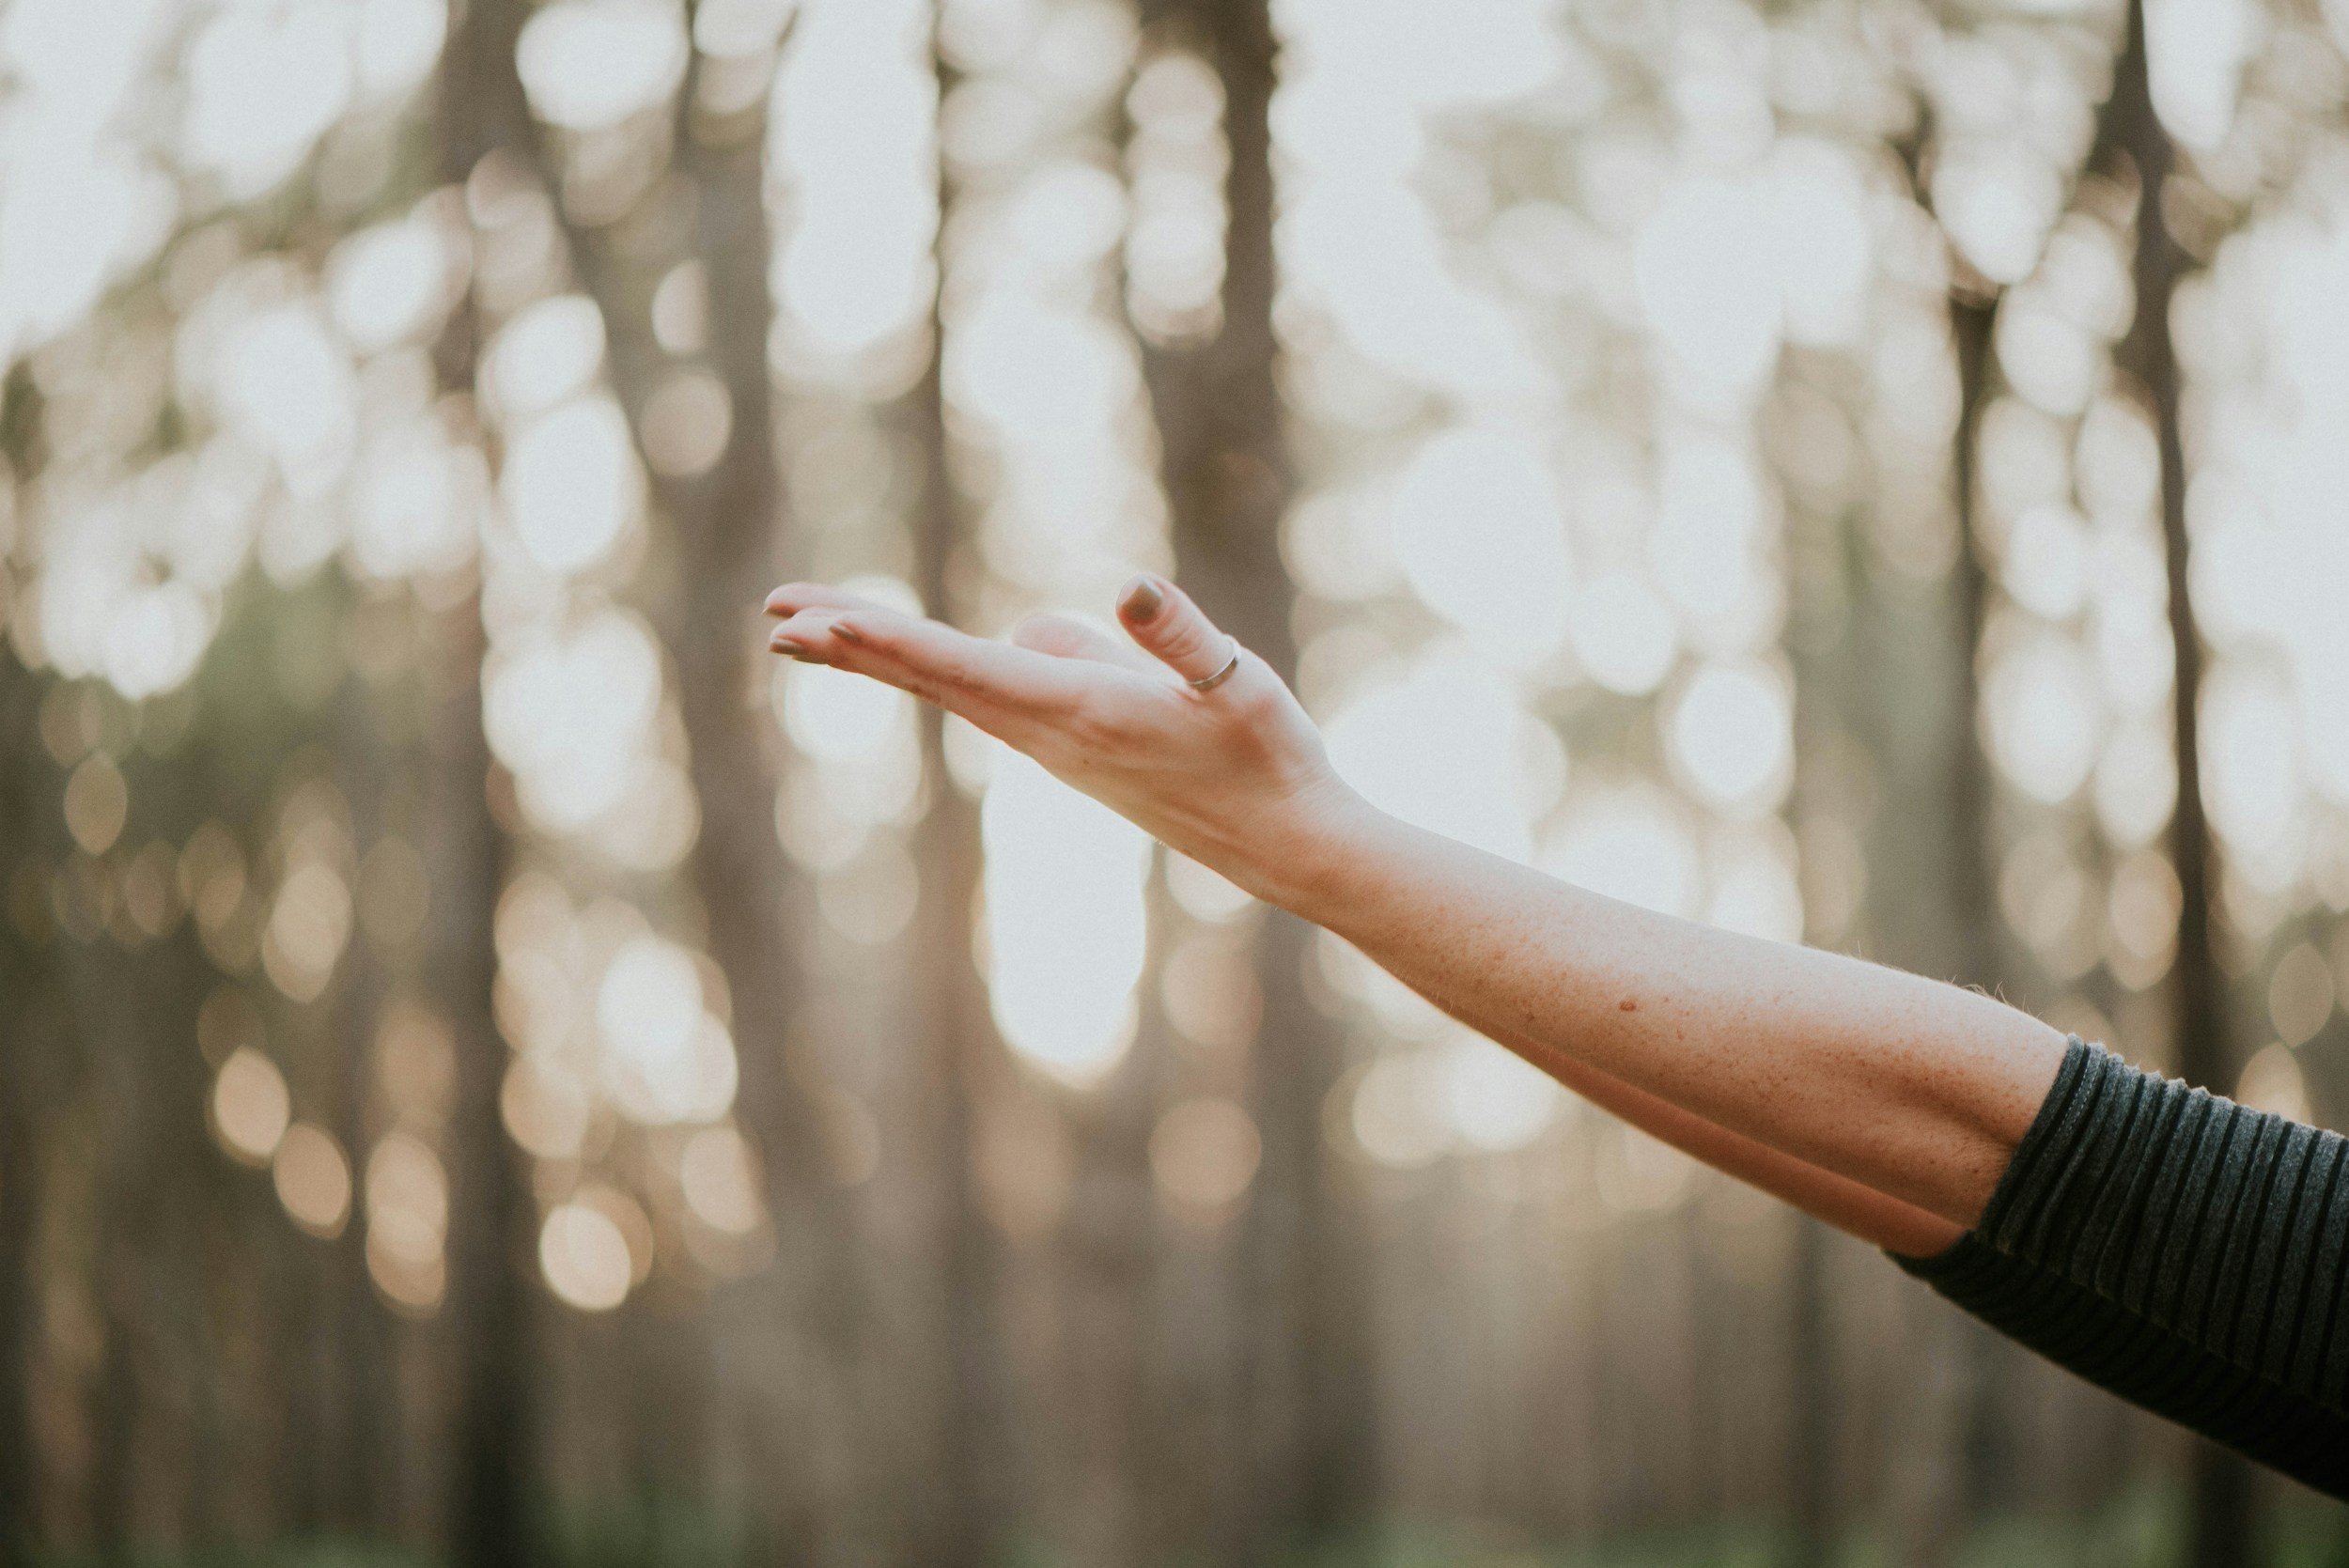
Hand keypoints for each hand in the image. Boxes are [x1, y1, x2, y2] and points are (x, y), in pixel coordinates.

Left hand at [762, 575, 1367, 905]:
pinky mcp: (1072, 748)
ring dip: (880, 655)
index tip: (817, 623)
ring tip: (813, 627)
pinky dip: (932, 670)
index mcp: (1081, 711)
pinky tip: (923, 655)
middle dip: (852, 644)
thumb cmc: (1270, 758)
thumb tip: (1127, 588)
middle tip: (775, 617)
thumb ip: (1181, 637)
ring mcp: (1056, 746)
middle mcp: (1051, 734)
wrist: (1288, 844)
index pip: (964, 668)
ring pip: (951, 687)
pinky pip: (985, 696)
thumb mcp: (1238, 684)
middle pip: (932, 678)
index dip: (887, 641)